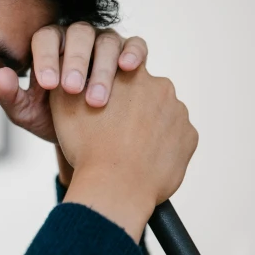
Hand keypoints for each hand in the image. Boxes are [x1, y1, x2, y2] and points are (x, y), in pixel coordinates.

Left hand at [0, 22, 147, 183]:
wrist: (86, 139)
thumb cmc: (51, 119)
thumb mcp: (26, 113)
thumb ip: (9, 95)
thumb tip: (1, 75)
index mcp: (49, 45)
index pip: (45, 38)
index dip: (46, 58)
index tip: (48, 85)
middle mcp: (78, 38)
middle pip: (78, 34)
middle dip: (74, 61)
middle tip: (71, 89)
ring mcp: (106, 42)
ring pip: (107, 41)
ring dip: (101, 69)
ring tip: (96, 100)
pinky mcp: (130, 52)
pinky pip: (135, 44)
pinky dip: (133, 53)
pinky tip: (128, 68)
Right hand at [50, 63, 198, 239]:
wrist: (115, 186)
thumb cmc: (86, 145)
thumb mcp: (65, 103)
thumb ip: (72, 77)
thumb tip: (72, 68)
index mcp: (131, 71)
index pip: (122, 70)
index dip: (109, 89)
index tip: (101, 106)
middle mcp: (160, 85)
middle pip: (144, 92)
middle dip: (131, 107)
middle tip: (111, 130)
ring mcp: (178, 112)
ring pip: (160, 115)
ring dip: (147, 126)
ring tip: (126, 148)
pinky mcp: (189, 137)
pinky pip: (175, 137)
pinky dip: (161, 145)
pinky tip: (143, 158)